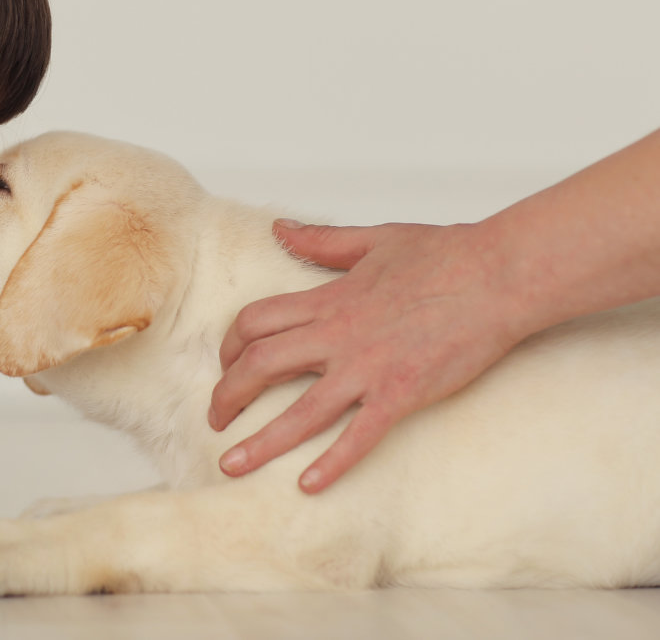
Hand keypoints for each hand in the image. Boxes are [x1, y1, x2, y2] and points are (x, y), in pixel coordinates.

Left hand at [209, 220, 524, 493]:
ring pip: (299, 411)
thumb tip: (280, 228)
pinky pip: (358, 435)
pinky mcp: (401, 392)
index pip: (255, 323)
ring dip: (260, 442)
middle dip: (227, 396)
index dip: (230, 347)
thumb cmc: (445, 254)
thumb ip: (321, 241)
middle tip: (214, 419)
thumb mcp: (372, 239)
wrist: (498, 275)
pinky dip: (331, 463)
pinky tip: (309, 485)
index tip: (224, 365)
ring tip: (231, 465)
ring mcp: (367, 367)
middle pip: (260, 367)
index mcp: (328, 299)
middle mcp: (337, 335)